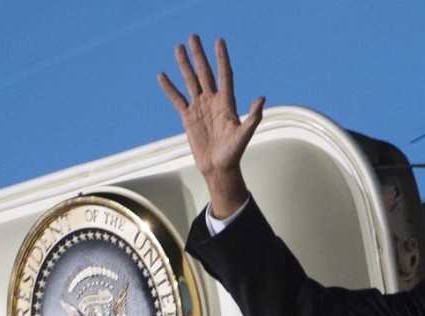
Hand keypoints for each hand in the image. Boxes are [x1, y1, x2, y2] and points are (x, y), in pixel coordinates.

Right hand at [159, 35, 264, 217]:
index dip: (222, 59)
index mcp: (227, 103)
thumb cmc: (234, 153)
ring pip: (190, 81)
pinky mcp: (188, 118)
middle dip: (199, 55)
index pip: (224, 75)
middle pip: (205, 73)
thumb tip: (261, 99)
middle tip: (193, 37)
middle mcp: (213, 102)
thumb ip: (253, 117)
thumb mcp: (244, 134)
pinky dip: (169, 88)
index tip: (219, 42)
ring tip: (178, 47)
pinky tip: (163, 75)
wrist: (218, 169)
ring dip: (184, 65)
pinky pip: (177, 99)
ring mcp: (200, 108)